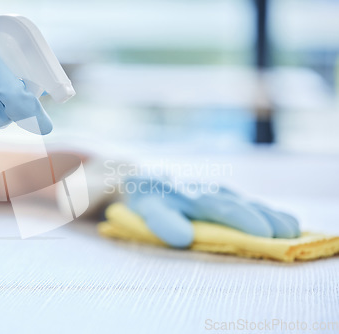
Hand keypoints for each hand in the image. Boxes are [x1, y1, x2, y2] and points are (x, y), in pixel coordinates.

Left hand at [126, 177, 299, 247]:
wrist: (149, 181)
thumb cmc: (151, 201)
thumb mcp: (150, 211)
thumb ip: (164, 223)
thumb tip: (184, 237)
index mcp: (195, 197)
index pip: (223, 209)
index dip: (244, 221)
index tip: (264, 234)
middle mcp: (213, 192)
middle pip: (242, 206)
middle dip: (265, 219)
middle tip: (288, 234)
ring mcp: (222, 193)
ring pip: (249, 204)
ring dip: (271, 215)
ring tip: (293, 228)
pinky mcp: (227, 196)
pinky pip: (249, 204)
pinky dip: (268, 211)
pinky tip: (285, 221)